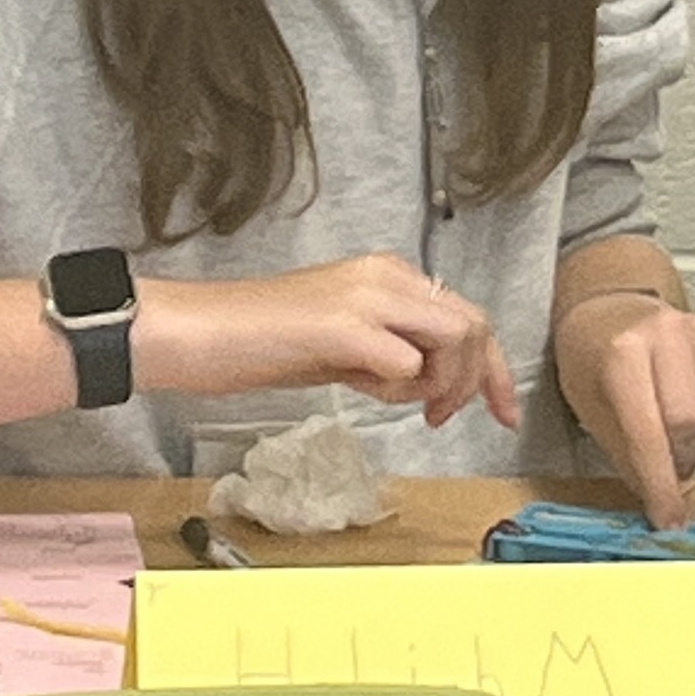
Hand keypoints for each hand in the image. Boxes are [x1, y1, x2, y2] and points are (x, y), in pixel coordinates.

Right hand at [135, 253, 519, 430]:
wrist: (193, 333)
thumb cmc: (257, 343)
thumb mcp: (339, 346)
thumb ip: (388, 353)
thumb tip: (428, 381)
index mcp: (389, 276)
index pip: (465, 316)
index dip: (491, 368)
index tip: (501, 410)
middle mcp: (387, 276)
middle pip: (474, 323)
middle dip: (482, 379)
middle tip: (448, 419)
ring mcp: (367, 297)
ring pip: (455, 336)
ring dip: (444, 383)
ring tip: (408, 407)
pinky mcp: (343, 324)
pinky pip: (407, 361)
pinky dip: (402, 388)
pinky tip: (365, 391)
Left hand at [555, 294, 694, 527]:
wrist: (611, 309)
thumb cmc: (593, 357)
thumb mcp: (589, 405)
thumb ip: (625, 452)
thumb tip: (658, 497)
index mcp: (623, 354)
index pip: (647, 432)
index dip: (659, 483)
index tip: (668, 517)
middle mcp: (667, 336)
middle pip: (688, 424)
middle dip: (678, 460)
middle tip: (664, 468)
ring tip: (675, 432)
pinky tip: (694, 413)